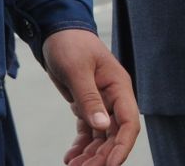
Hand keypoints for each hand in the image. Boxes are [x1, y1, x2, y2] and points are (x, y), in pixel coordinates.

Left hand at [44, 27, 140, 165]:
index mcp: (119, 86)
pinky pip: (88, 131)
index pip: (129, 122)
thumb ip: (89, 98)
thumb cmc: (69, 44)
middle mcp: (114, 97)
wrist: (55, 31)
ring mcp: (101, 103)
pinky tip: (70, 157)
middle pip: (114, 135)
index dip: (122, 146)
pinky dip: (81, 146)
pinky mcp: (86, 105)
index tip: (110, 165)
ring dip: (91, 155)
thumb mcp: (77, 70)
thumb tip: (103, 126)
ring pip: (101, 137)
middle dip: (102, 156)